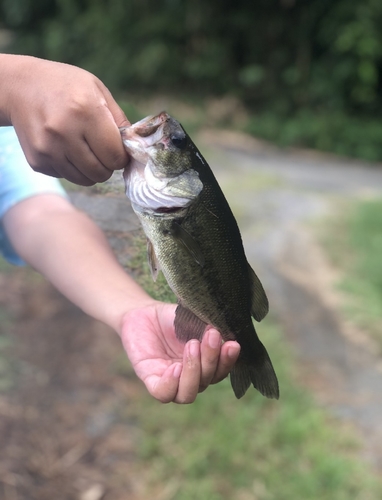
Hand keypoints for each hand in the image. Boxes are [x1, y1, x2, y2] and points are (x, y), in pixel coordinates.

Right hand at [6, 55, 129, 184]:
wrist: (20, 87)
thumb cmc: (65, 86)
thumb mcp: (97, 90)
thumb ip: (119, 120)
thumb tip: (136, 148)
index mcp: (85, 111)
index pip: (115, 156)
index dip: (121, 156)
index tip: (118, 150)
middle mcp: (64, 132)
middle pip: (101, 172)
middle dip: (107, 166)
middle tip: (102, 151)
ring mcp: (48, 149)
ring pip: (85, 180)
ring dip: (91, 170)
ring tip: (85, 149)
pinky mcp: (37, 161)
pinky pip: (67, 177)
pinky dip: (72, 168)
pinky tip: (66, 148)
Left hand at [120, 302, 240, 402]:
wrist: (143, 313)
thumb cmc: (172, 318)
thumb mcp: (194, 319)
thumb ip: (209, 328)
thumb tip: (226, 332)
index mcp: (204, 365)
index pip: (220, 371)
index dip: (228, 361)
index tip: (232, 344)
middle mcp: (190, 377)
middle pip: (207, 380)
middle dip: (211, 358)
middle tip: (211, 335)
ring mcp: (171, 381)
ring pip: (188, 394)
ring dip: (194, 371)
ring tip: (192, 345)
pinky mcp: (151, 380)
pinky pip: (164, 393)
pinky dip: (171, 383)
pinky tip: (175, 367)